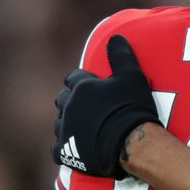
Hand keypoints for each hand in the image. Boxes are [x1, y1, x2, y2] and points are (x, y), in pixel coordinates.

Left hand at [51, 34, 160, 178]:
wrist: (129, 140)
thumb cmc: (131, 106)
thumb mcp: (132, 75)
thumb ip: (121, 55)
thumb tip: (115, 37)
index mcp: (82, 87)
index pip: (74, 78)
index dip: (81, 80)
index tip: (88, 84)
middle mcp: (69, 107)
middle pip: (63, 99)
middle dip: (71, 100)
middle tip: (87, 105)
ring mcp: (66, 130)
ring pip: (60, 123)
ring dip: (68, 122)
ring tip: (82, 126)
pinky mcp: (67, 152)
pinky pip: (57, 149)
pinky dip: (64, 148)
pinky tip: (72, 148)